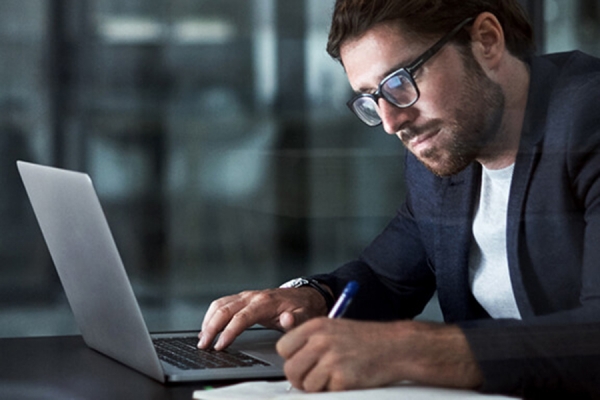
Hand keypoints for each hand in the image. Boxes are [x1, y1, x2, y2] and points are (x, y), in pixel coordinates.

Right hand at [198, 287, 328, 350]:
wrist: (303, 296)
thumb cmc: (302, 308)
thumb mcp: (304, 316)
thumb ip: (295, 320)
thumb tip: (286, 320)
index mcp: (265, 302)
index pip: (241, 317)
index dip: (228, 332)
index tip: (219, 346)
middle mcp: (252, 296)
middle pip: (225, 310)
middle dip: (211, 328)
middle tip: (204, 345)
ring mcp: (246, 296)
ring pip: (220, 305)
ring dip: (208, 321)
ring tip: (202, 339)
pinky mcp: (242, 298)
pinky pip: (222, 304)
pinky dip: (211, 315)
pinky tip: (207, 328)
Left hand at [276, 318, 483, 391]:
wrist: (395, 347)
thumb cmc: (367, 339)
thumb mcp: (335, 329)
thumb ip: (311, 341)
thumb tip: (290, 359)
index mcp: (316, 326)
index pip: (283, 347)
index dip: (291, 358)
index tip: (300, 363)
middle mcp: (321, 341)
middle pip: (291, 370)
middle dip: (300, 379)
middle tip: (312, 379)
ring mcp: (331, 360)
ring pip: (307, 386)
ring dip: (319, 387)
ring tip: (334, 378)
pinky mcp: (342, 379)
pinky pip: (326, 393)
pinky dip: (335, 391)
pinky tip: (347, 380)